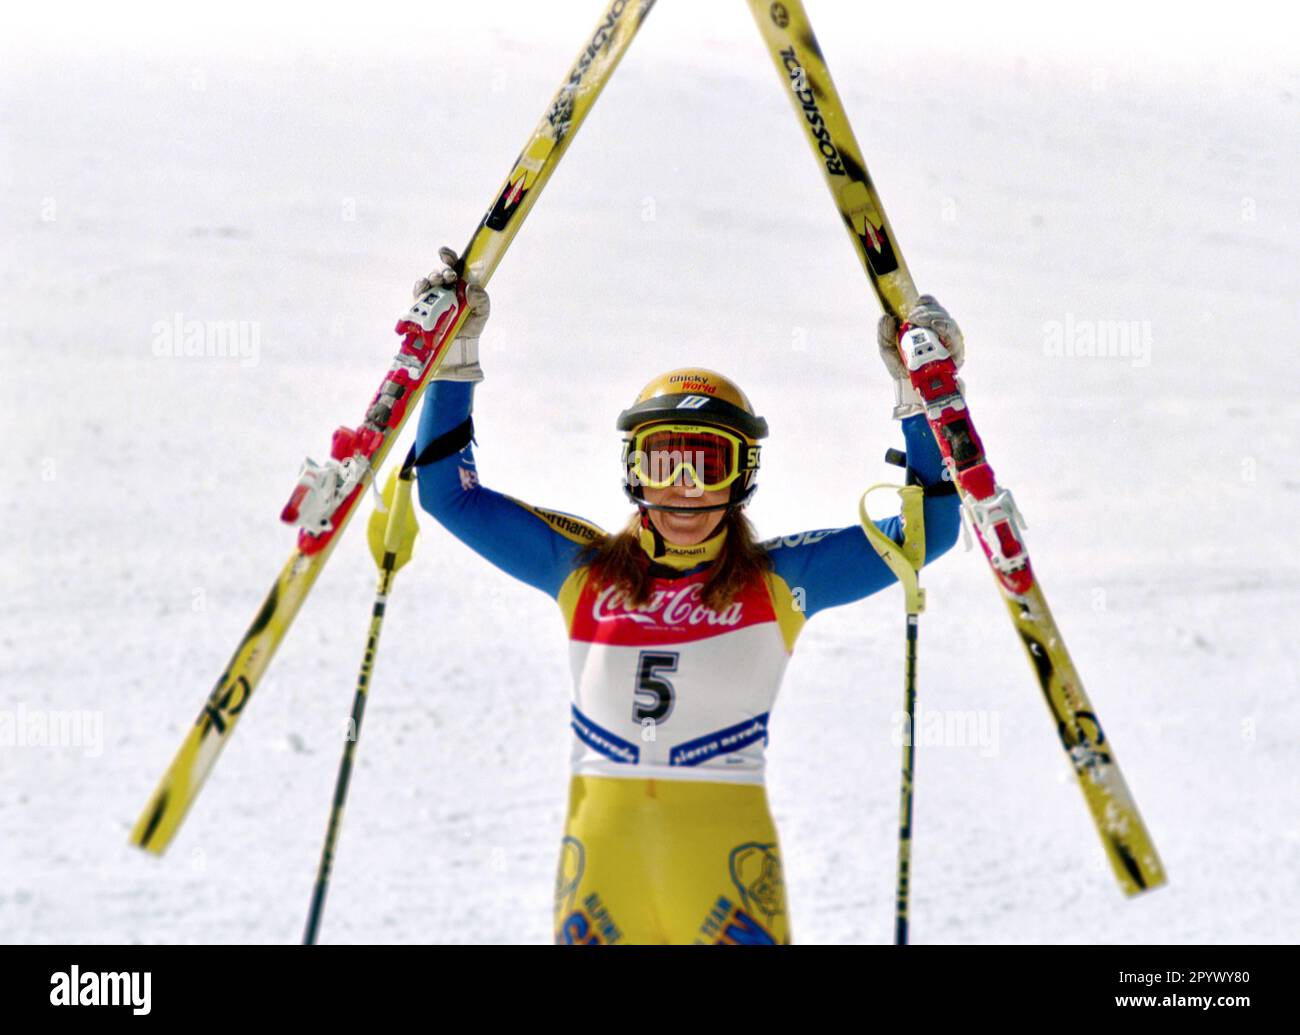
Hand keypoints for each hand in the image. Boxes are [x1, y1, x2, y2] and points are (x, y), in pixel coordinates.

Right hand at [413, 246, 489, 382]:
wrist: (457, 346)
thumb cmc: (470, 325)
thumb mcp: (482, 312)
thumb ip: (482, 300)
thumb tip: (471, 288)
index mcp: (459, 282)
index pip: (452, 263)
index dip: (447, 256)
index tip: (445, 254)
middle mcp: (443, 285)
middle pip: (439, 270)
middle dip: (443, 269)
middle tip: (449, 275)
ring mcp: (431, 294)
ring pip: (428, 279)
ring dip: (432, 277)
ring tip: (437, 281)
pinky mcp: (420, 305)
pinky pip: (417, 293)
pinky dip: (420, 288)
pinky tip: (424, 289)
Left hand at [876, 295, 964, 417]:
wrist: (912, 392)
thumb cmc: (903, 367)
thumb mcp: (888, 349)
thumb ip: (884, 333)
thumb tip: (886, 316)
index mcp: (927, 325)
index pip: (931, 305)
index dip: (925, 302)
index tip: (915, 305)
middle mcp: (941, 331)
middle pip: (939, 312)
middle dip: (925, 311)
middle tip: (913, 317)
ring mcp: (950, 342)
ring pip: (947, 322)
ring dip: (933, 317)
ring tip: (919, 320)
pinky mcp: (956, 354)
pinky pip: (954, 337)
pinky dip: (945, 329)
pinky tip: (936, 325)